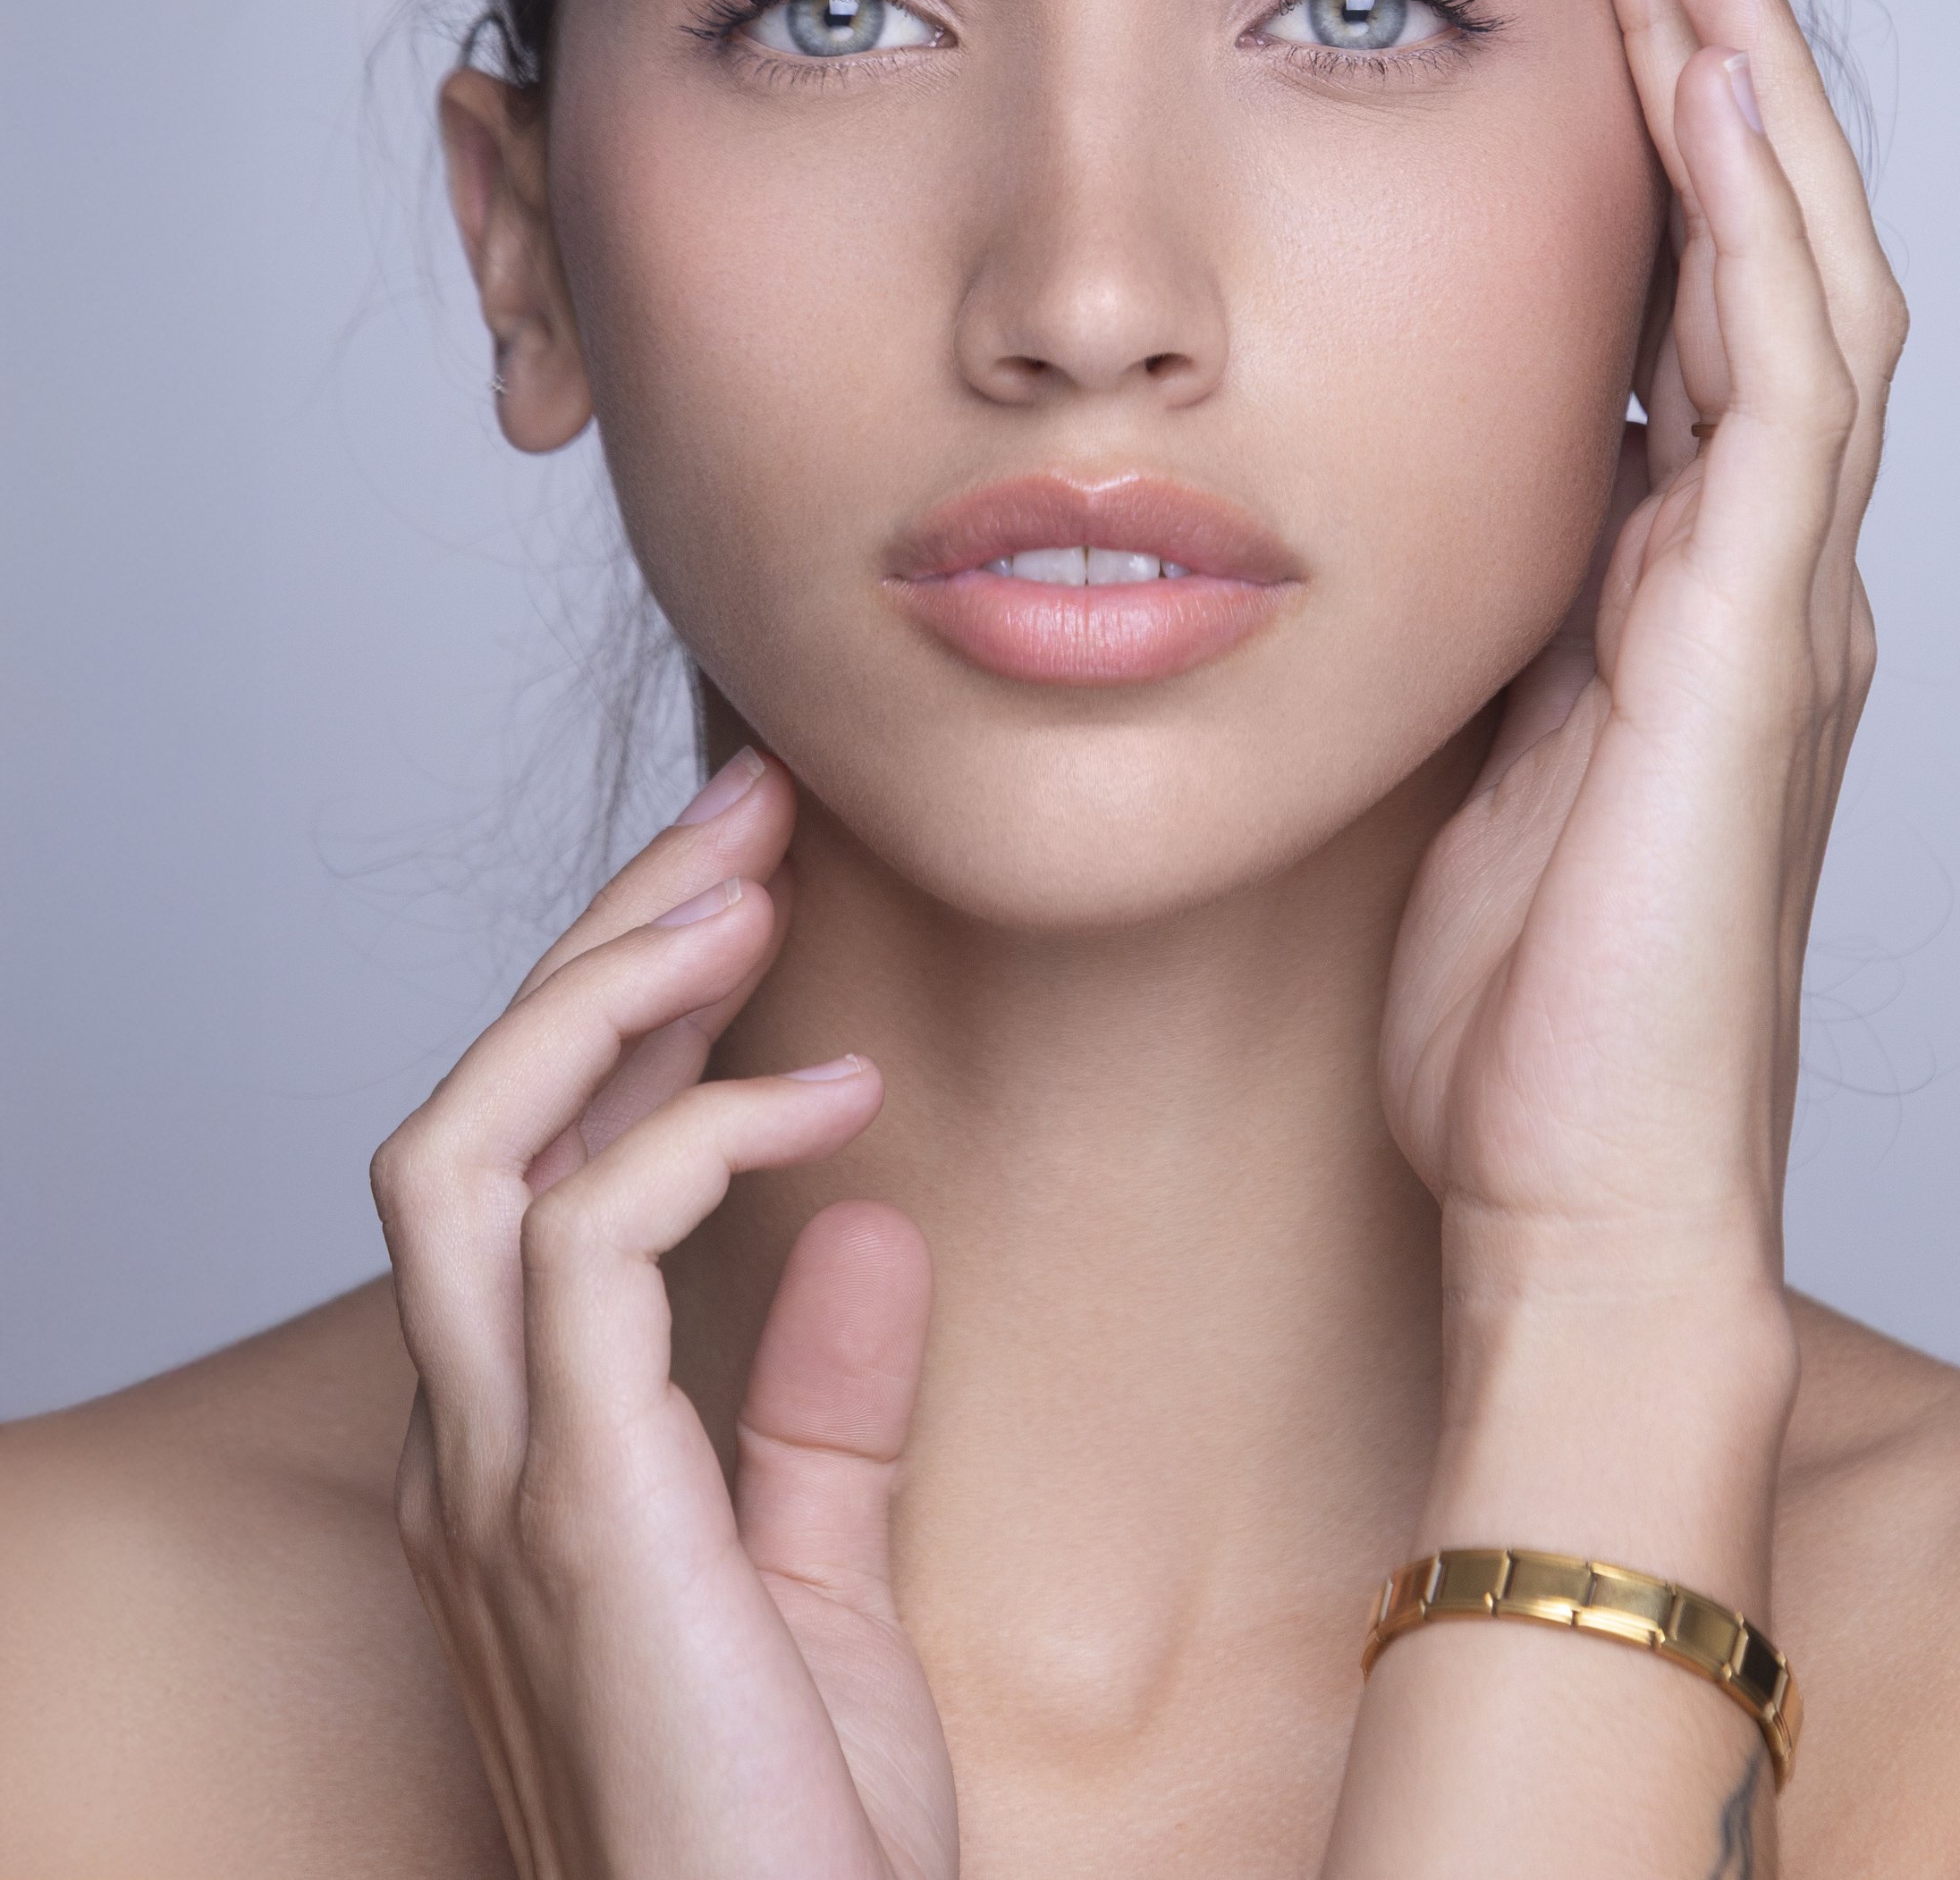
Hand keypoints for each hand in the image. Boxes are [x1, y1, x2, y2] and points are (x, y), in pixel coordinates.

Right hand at [370, 753, 955, 1879]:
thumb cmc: (789, 1846)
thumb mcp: (816, 1587)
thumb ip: (818, 1408)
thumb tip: (864, 1222)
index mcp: (519, 1453)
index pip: (523, 1168)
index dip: (621, 1013)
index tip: (755, 894)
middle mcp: (470, 1447)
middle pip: (470, 1115)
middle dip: (602, 939)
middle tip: (750, 809)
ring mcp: (499, 1480)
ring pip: (467, 1147)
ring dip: (607, 990)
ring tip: (750, 885)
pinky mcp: (576, 1515)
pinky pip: (585, 1249)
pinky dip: (697, 1133)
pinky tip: (833, 1096)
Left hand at [1378, 0, 1907, 1311]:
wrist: (1572, 1206)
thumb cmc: (1506, 1011)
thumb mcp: (1467, 756)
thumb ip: (1471, 616)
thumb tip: (1380, 498)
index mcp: (1678, 582)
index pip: (1686, 296)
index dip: (1651, 126)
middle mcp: (1757, 566)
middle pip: (1762, 244)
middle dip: (1709, 48)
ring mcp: (1780, 601)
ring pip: (1799, 279)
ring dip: (1746, 89)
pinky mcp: (1758, 653)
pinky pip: (1779, 393)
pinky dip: (1753, 235)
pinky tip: (1704, 98)